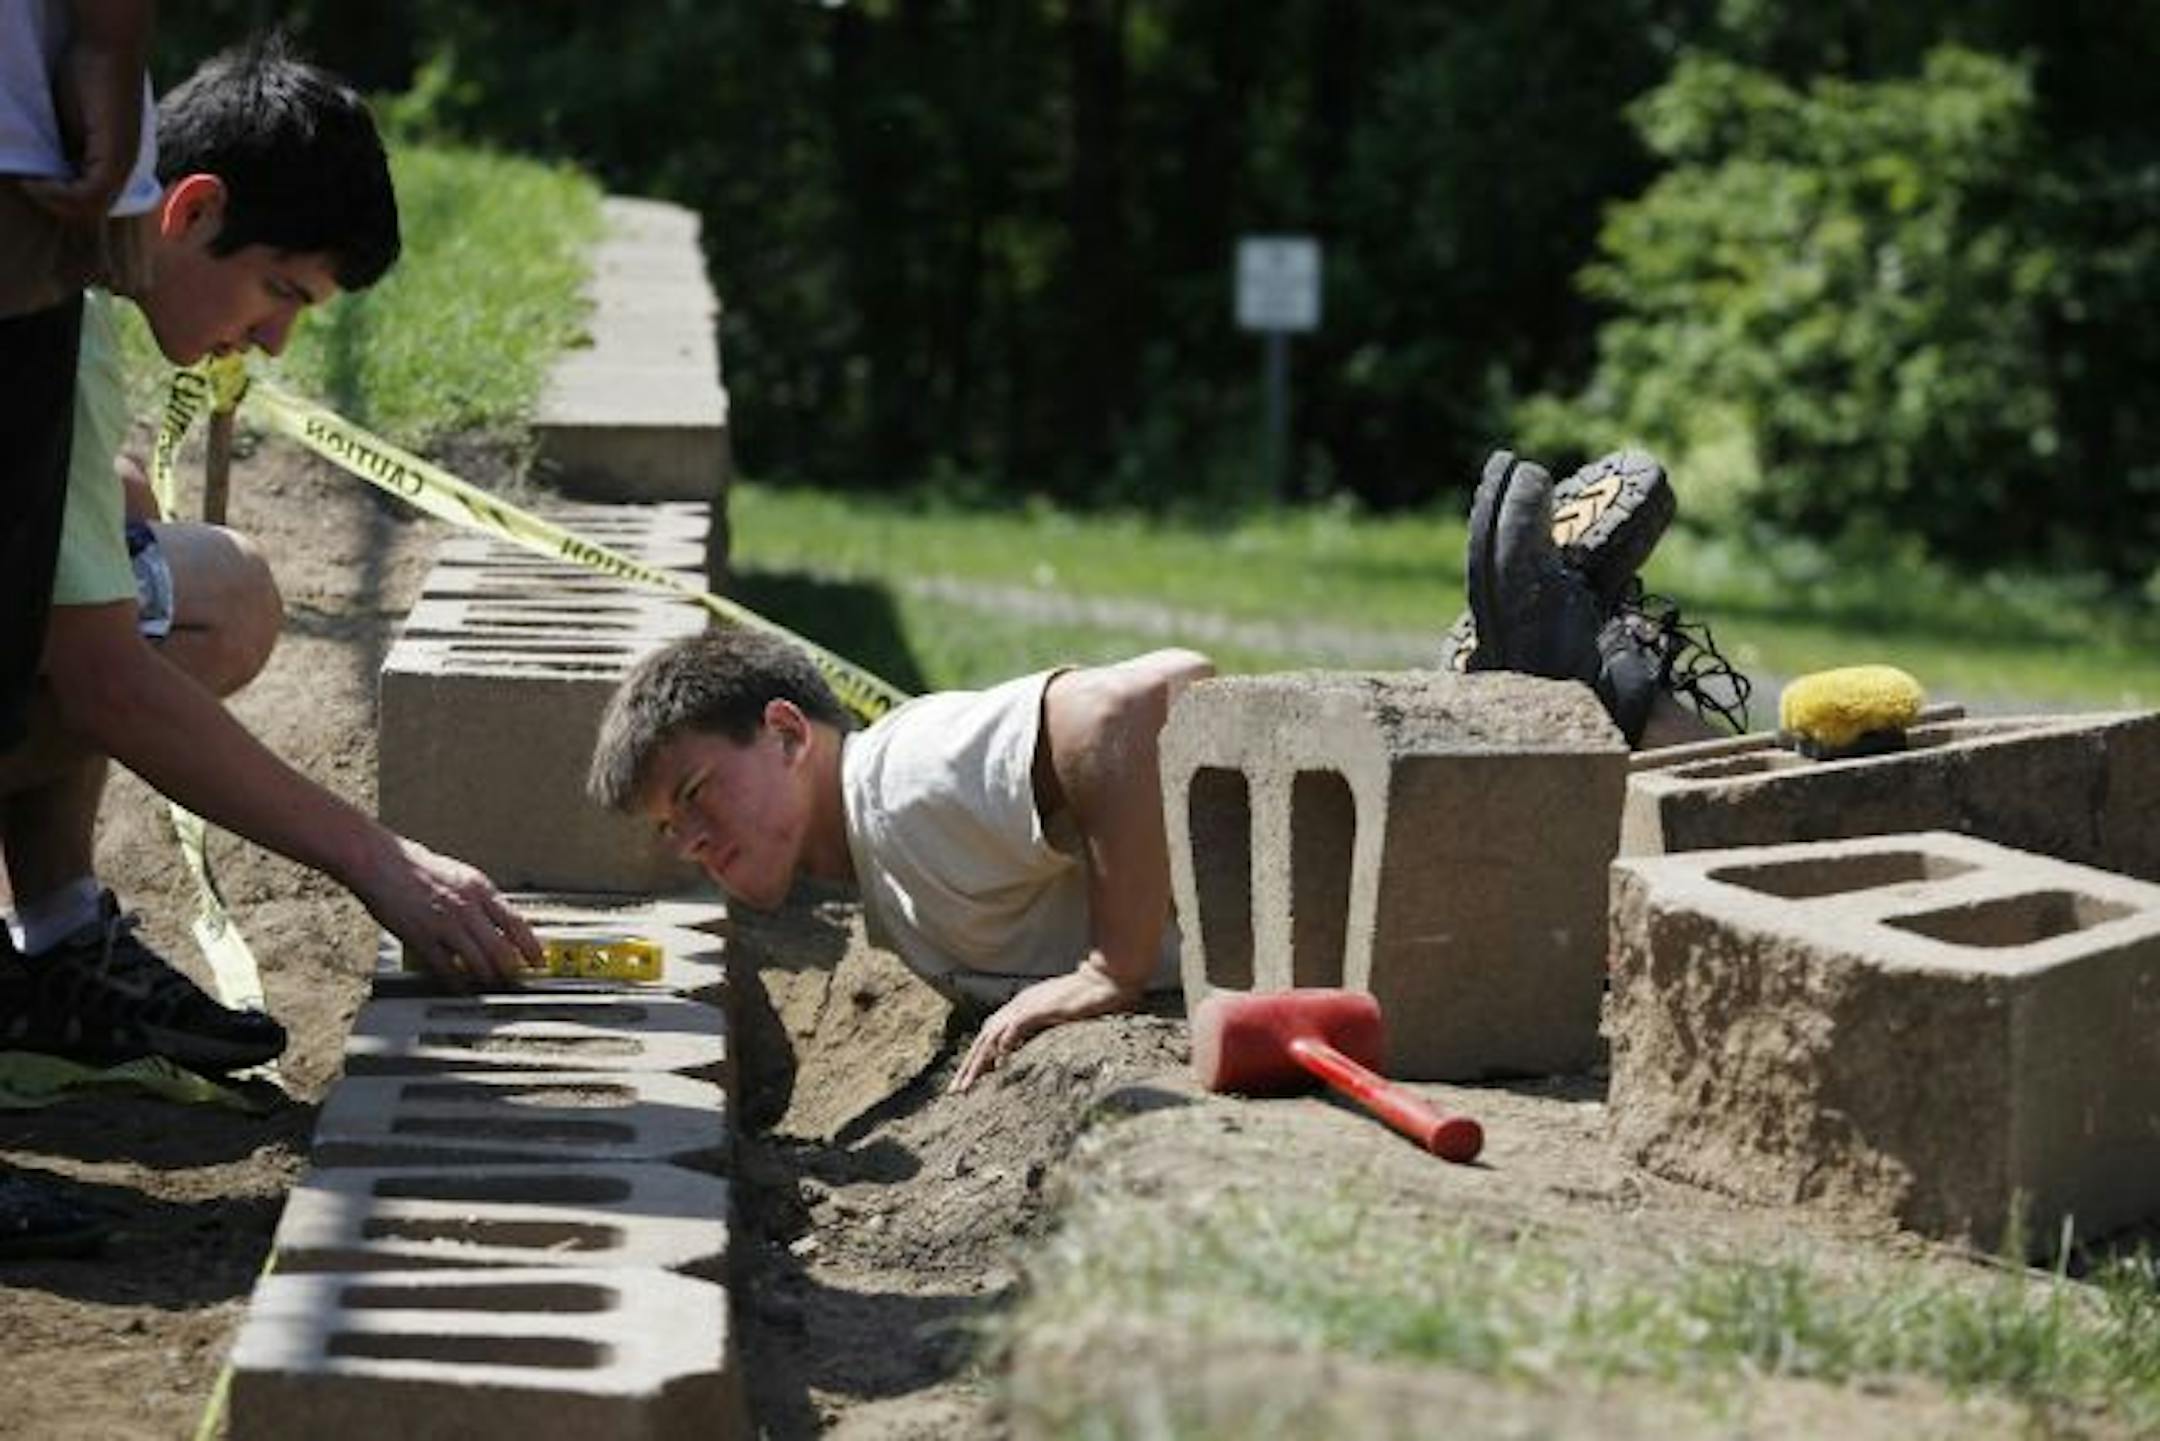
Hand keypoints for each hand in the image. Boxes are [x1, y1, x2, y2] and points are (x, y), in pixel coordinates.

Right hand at [22, 43, 142, 229]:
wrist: (106, 52)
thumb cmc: (87, 80)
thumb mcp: (72, 124)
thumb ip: (67, 149)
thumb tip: (48, 170)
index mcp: (114, 163)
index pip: (90, 201)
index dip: (58, 200)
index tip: (31, 183)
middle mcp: (124, 168)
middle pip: (92, 210)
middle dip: (55, 205)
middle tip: (29, 188)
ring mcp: (124, 164)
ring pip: (93, 207)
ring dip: (56, 202)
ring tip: (32, 185)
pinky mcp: (117, 155)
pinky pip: (93, 193)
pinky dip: (63, 193)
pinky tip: (39, 180)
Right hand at [352, 835, 541, 989]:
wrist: (382, 863)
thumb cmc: (419, 868)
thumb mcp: (462, 876)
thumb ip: (482, 900)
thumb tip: (502, 922)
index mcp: (480, 889)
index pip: (516, 923)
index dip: (531, 946)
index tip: (539, 960)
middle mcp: (467, 907)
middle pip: (501, 948)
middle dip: (512, 969)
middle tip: (516, 979)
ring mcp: (445, 924)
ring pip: (478, 962)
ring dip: (488, 978)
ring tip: (491, 984)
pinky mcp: (422, 938)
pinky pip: (446, 968)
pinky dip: (458, 982)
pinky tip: (462, 986)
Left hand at [952, 956, 1140, 1092]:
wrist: (1106, 979)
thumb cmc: (1086, 1000)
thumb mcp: (1056, 1018)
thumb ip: (1040, 1031)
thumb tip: (1026, 1050)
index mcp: (1019, 1009)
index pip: (989, 1037)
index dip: (976, 1060)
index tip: (967, 1083)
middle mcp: (1018, 1006)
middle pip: (984, 1039)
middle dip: (969, 1067)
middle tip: (956, 1092)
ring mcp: (1028, 1006)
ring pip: (994, 1036)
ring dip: (979, 1061)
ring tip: (969, 1085)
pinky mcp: (1042, 1008)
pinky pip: (1018, 1025)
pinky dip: (1006, 1041)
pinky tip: (999, 1058)